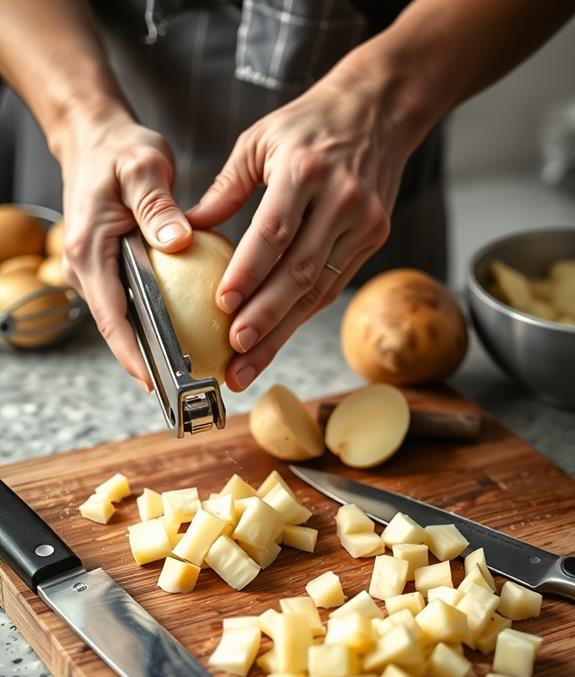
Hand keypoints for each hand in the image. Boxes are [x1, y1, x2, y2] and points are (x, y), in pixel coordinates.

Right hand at [59, 111, 191, 386]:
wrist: (97, 138)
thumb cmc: (119, 150)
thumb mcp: (142, 167)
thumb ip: (158, 205)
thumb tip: (177, 242)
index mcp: (89, 251)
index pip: (111, 316)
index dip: (132, 354)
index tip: (155, 383)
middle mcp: (87, 268)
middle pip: (118, 328)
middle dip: (148, 362)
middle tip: (186, 388)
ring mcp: (97, 271)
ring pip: (125, 320)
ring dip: (152, 346)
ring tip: (191, 371)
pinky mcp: (111, 268)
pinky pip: (133, 303)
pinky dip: (156, 321)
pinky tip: (187, 332)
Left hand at [187, 68, 412, 391]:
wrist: (378, 110)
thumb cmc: (309, 124)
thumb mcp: (258, 142)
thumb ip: (224, 190)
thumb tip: (186, 232)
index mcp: (305, 170)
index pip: (274, 232)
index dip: (249, 273)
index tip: (222, 307)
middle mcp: (341, 200)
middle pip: (300, 272)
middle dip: (265, 319)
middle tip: (234, 354)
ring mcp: (364, 223)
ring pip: (319, 289)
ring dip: (282, 331)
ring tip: (248, 363)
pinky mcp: (374, 238)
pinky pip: (333, 285)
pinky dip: (302, 313)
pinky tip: (278, 337)